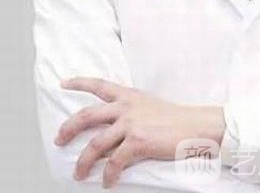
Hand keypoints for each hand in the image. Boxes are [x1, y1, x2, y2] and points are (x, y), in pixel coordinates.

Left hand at [54, 77, 224, 188]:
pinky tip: (108, 182)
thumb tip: (111, 129)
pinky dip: (108, 175)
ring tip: (79, 173)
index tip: (64, 83)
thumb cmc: (175, 118)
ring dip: (83, 161)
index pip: (99, 84)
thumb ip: (129, 112)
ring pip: (96, 144)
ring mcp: (131, 124)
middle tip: (59, 139)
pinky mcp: (138, 142)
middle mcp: (126, 107)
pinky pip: (114, 162)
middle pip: (87, 115)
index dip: (79, 82)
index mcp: (129, 95)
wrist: (195, 125)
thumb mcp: (149, 106)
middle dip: (69, 128)